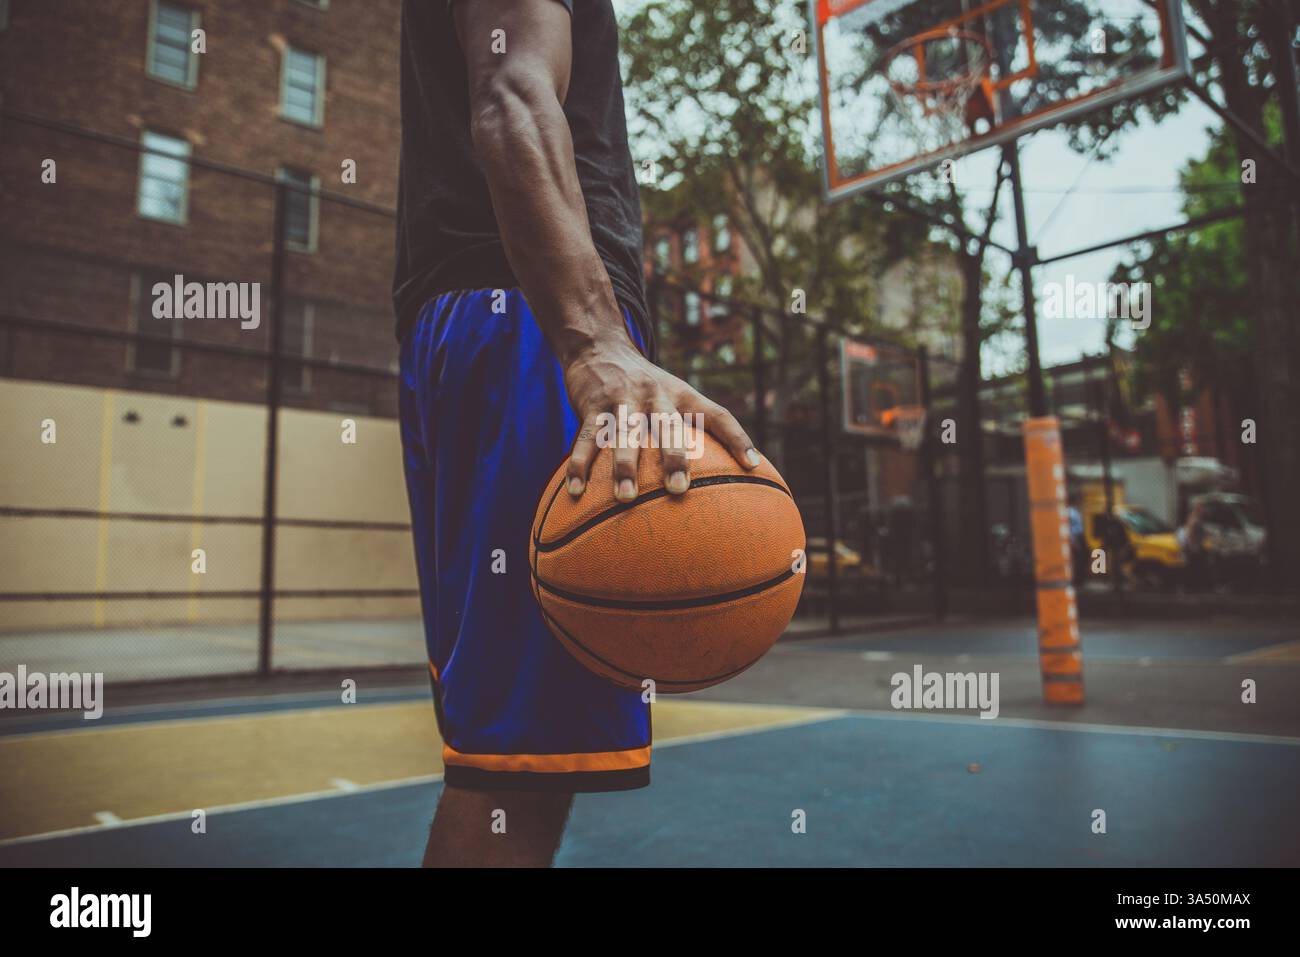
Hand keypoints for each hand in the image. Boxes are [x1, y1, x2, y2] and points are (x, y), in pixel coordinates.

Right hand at [561, 334, 759, 501]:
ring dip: (624, 466)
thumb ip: (693, 424)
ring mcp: (623, 399)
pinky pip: (587, 438)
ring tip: (625, 497)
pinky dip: (580, 464)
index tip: (753, 466)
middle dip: (673, 457)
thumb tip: (729, 467)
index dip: (738, 438)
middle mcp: (656, 395)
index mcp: (682, 394)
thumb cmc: (645, 385)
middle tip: (678, 489)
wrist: (599, 347)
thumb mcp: (674, 394)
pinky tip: (575, 490)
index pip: (717, 414)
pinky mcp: (592, 404)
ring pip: (625, 433)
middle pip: (668, 426)